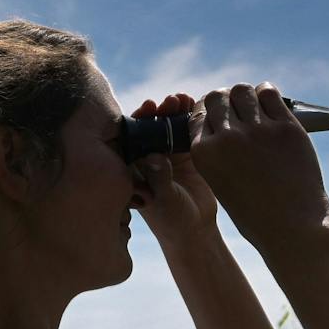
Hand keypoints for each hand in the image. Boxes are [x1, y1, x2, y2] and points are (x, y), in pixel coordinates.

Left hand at [130, 92, 216, 240]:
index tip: (148, 107)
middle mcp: (147, 158)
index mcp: (134, 168)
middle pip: (149, 127)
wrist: (196, 230)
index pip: (131, 138)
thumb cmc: (173, 221)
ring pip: (168, 126)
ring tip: (183, 99)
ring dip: (173, 111)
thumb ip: (159, 179)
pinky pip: (186, 131)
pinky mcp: (185, 154)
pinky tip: (196, 104)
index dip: (138, 120)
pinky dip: (190, 117)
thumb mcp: (165, 202)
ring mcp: (167, 154)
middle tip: (168, 101)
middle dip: (158, 111)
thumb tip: (153, 156)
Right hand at [191, 81, 328, 251]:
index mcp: (204, 154)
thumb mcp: (220, 182)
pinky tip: (268, 101)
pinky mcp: (286, 127)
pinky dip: (266, 93)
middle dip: (223, 99)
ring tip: (252, 104)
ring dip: (245, 94)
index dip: (206, 111)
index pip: (197, 114)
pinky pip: (270, 94)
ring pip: (242, 90)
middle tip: (234, 107)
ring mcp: (257, 130)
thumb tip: (222, 120)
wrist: (293, 227)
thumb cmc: (256, 211)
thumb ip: (216, 152)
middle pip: (216, 97)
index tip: (216, 113)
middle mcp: (227, 138)